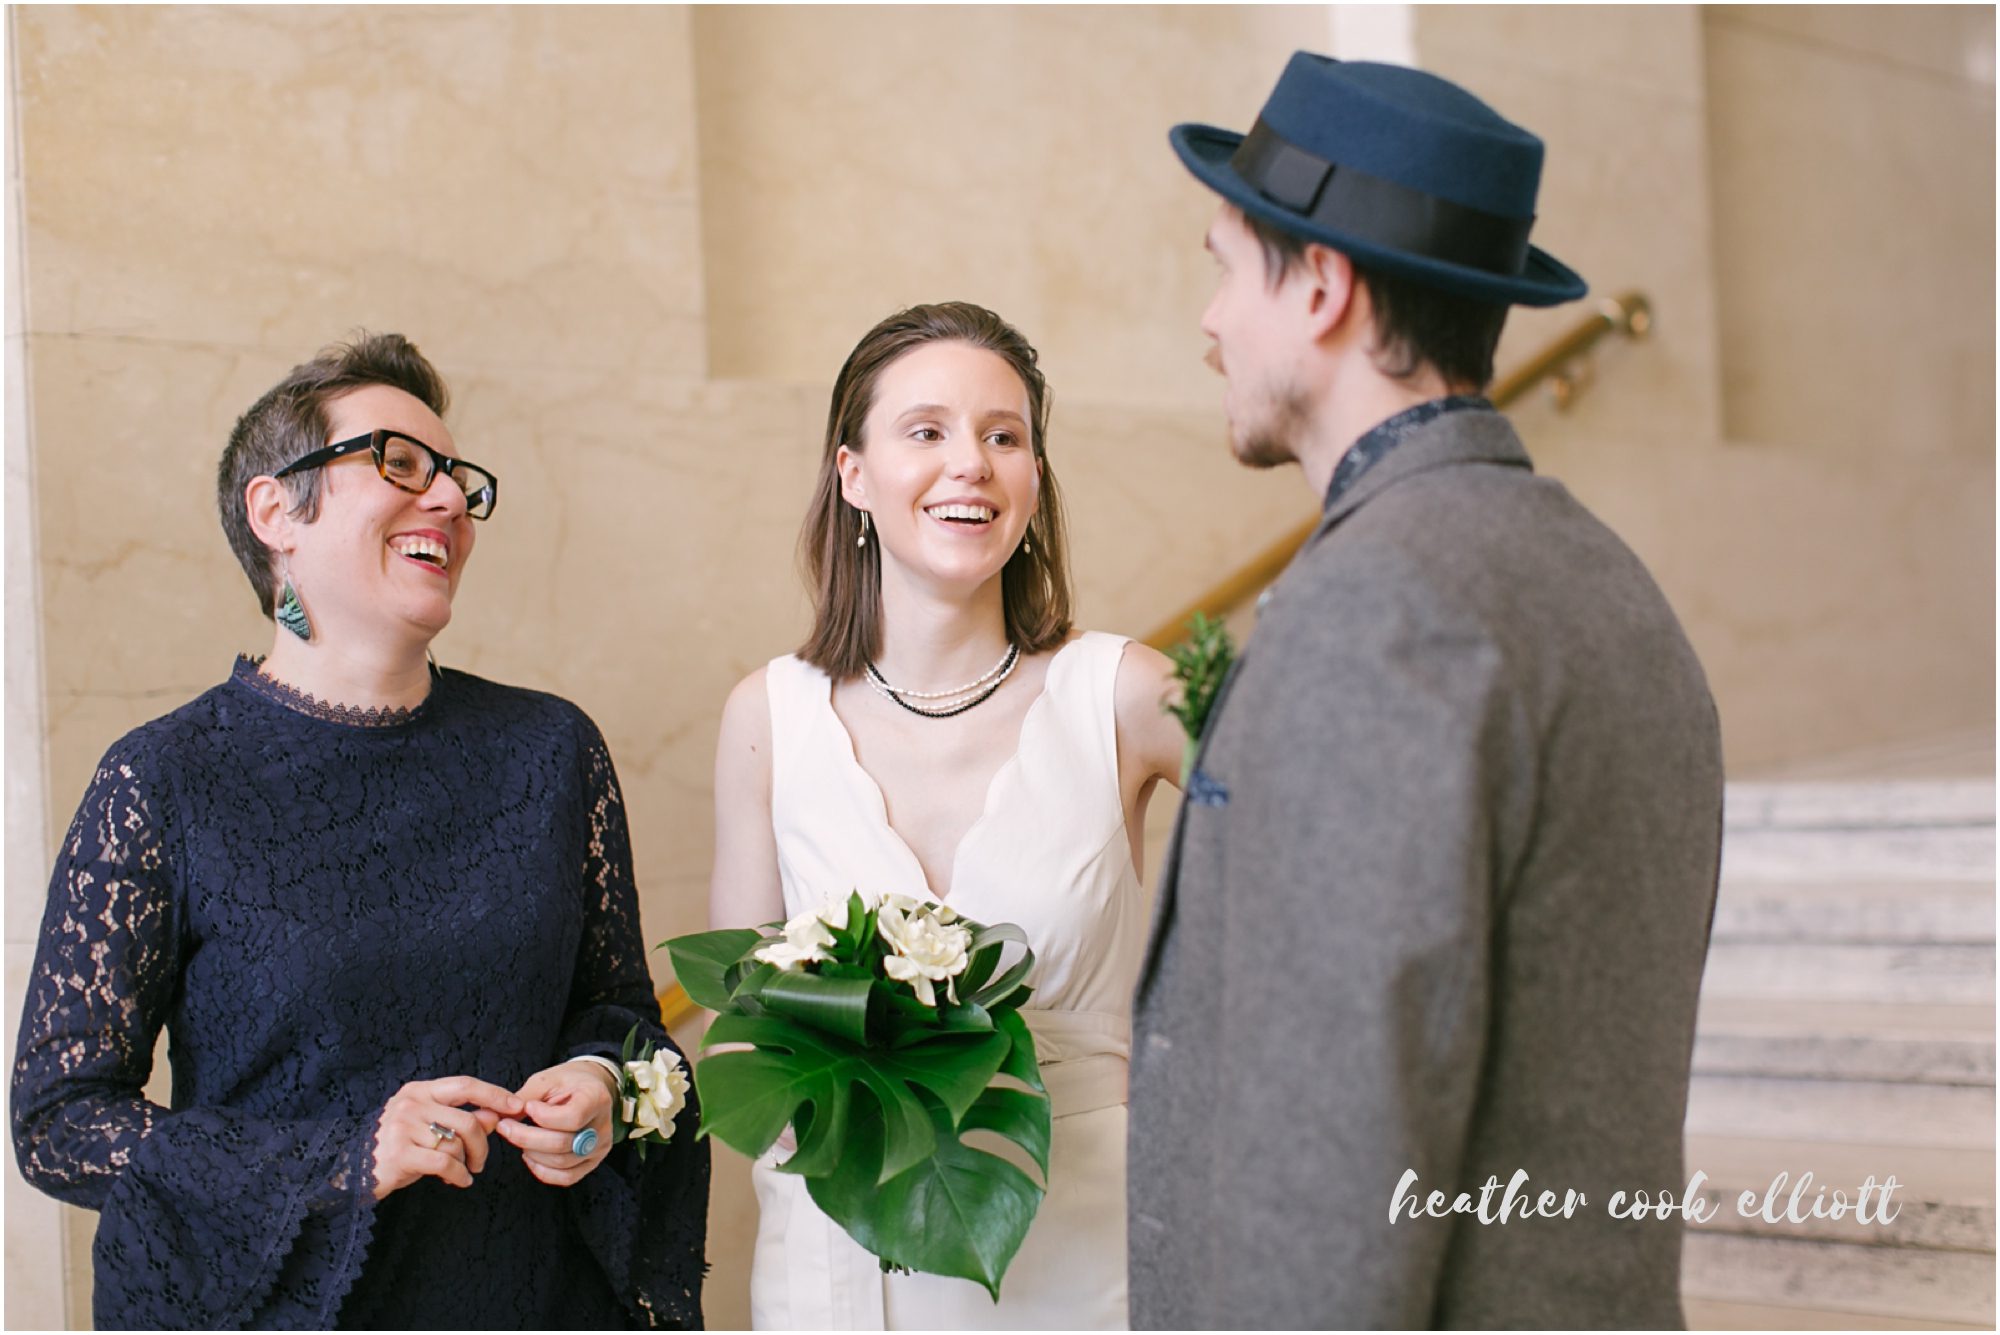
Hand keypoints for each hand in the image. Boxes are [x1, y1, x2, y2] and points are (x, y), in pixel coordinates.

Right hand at [371, 1076, 524, 1199]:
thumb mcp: (428, 1126)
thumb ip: (461, 1118)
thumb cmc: (399, 1146)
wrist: (354, 1171)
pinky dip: (459, 1176)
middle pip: (468, 1120)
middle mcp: (411, 1104)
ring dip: (467, 1163)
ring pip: (456, 1144)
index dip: (494, 1094)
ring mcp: (403, 1128)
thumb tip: (497, 1114)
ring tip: (463, 1172)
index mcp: (419, 1091)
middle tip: (481, 1162)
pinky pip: (445, 1163)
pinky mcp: (400, 1154)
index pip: (465, 1085)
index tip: (516, 1106)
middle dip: (483, 1144)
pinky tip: (459, 1182)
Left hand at [497, 1060, 616, 1187]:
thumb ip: (526, 1097)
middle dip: (526, 1137)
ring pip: (562, 1163)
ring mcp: (599, 1147)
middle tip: (506, 1127)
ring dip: (532, 1153)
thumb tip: (502, 1117)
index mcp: (596, 1098)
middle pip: (563, 1144)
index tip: (527, 1107)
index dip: (544, 1117)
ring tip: (519, 1137)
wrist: (589, 1089)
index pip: (573, 1117)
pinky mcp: (592, 1162)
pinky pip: (567, 1177)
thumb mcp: (547, 1080)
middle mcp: (603, 1126)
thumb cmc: (568, 1082)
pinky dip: (543, 1171)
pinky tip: (530, 1155)